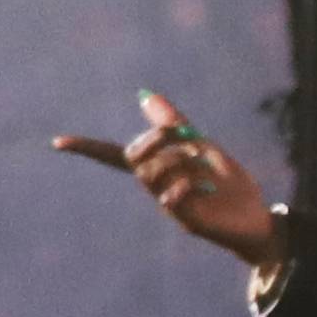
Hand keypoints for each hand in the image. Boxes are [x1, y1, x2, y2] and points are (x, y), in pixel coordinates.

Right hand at [54, 92, 282, 270]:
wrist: (259, 219)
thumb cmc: (229, 186)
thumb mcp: (204, 148)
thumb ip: (175, 125)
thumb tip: (145, 95)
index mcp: (158, 169)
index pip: (114, 156)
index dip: (87, 148)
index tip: (58, 142)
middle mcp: (156, 188)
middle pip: (134, 157)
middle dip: (157, 138)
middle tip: (188, 137)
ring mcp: (168, 206)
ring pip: (153, 173)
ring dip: (181, 159)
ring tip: (206, 166)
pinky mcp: (185, 221)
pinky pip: (171, 197)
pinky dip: (189, 182)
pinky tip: (208, 187)